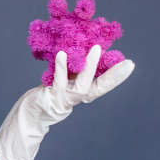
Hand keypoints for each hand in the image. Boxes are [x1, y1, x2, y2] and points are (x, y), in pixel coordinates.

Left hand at [0, 45, 134, 159]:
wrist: (29, 111)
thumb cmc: (46, 92)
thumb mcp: (63, 79)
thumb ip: (73, 69)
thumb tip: (83, 48)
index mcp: (81, 92)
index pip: (103, 85)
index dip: (117, 77)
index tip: (130, 64)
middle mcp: (76, 98)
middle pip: (98, 88)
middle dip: (114, 76)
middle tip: (127, 62)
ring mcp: (65, 100)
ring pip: (82, 86)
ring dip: (90, 67)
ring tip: (96, 49)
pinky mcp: (52, 98)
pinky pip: (58, 81)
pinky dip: (61, 68)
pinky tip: (63, 54)